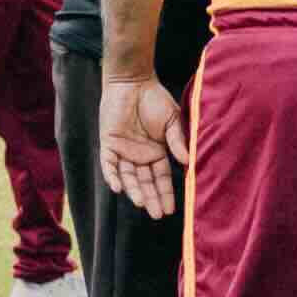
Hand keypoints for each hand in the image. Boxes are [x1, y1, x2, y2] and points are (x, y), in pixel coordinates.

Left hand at [100, 72, 190, 215]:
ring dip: (134, 191)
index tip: (171, 209)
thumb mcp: (172, 121)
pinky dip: (112, 176)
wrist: (132, 81)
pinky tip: (118, 188)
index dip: (166, 193)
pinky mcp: (108, 144)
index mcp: (157, 152)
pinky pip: (109, 164)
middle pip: (146, 182)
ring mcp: (123, 151)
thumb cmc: (155, 99)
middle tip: (157, 215)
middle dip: (152, 198)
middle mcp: (140, 155)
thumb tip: (187, 161)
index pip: (162, 178)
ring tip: (142, 204)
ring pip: (128, 177)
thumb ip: (177, 141)